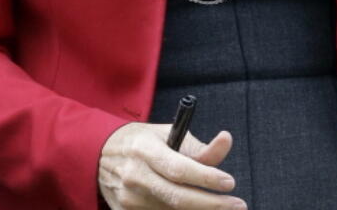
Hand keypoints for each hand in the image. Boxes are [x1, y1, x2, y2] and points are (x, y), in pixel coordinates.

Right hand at [98, 122, 244, 208]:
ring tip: (222, 208)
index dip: (205, 177)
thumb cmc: (141, 142)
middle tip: (238, 205)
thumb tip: (226, 141)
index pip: (178, 167)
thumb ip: (196, 146)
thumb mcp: (165, 134)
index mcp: (144, 149)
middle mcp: (134, 175)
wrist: (99, 155)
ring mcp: (127, 198)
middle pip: (177, 197)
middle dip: (211, 204)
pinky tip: (197, 208)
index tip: (229, 182)